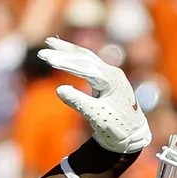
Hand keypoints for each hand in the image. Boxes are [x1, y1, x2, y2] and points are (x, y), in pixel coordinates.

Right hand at [42, 37, 149, 154]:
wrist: (134, 135)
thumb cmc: (117, 128)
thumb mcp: (97, 117)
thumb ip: (79, 102)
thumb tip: (59, 89)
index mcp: (112, 80)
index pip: (85, 68)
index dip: (65, 63)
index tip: (48, 59)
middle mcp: (112, 73)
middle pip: (84, 57)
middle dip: (63, 53)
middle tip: (42, 51)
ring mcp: (111, 74)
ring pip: (86, 57)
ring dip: (68, 50)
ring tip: (50, 42)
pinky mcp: (107, 78)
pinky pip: (89, 64)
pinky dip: (75, 58)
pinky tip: (65, 53)